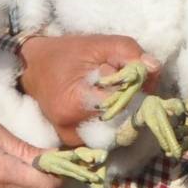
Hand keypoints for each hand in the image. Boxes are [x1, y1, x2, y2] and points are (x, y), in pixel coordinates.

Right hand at [19, 35, 160, 144]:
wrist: (34, 67)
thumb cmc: (67, 54)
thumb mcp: (99, 44)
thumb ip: (129, 52)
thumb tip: (154, 68)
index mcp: (75, 104)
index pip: (122, 106)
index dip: (136, 92)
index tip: (138, 79)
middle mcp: (71, 129)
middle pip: (122, 124)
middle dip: (133, 105)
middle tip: (129, 85)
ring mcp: (71, 140)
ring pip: (116, 134)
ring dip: (125, 116)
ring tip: (115, 94)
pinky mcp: (73, 143)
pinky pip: (104, 138)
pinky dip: (113, 124)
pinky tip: (108, 106)